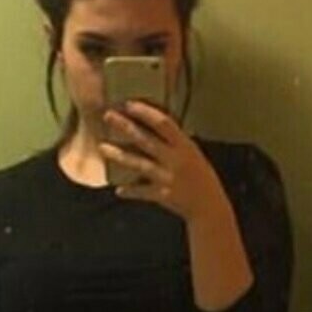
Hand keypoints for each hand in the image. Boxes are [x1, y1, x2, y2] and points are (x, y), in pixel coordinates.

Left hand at [100, 100, 226, 223]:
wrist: (209, 207)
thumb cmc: (202, 177)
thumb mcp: (193, 153)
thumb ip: (176, 142)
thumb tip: (157, 125)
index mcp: (185, 146)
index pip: (164, 123)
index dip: (146, 113)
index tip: (129, 104)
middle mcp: (175, 159)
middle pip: (146, 140)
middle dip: (126, 127)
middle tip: (108, 116)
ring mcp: (167, 178)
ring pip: (139, 164)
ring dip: (120, 155)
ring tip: (102, 147)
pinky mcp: (162, 196)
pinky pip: (142, 192)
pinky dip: (131, 191)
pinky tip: (118, 190)